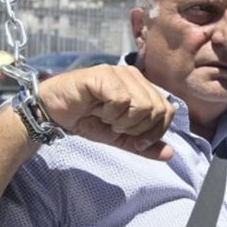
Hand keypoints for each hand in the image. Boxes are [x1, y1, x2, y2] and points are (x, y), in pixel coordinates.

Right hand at [37, 64, 175, 160]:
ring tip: (107, 118)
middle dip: (137, 129)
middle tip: (117, 127)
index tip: (135, 140)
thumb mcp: (120, 138)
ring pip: (141, 105)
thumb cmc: (88, 120)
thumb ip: (144, 145)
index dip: (155, 132)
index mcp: (143, 87)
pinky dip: (110, 114)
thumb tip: (169, 154)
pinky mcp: (104, 74)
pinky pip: (121, 100)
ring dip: (122, 121)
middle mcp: (134, 76)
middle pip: (157, 110)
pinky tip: (98, 110)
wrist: (56, 113)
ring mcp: (119, 73)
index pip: (168, 111)